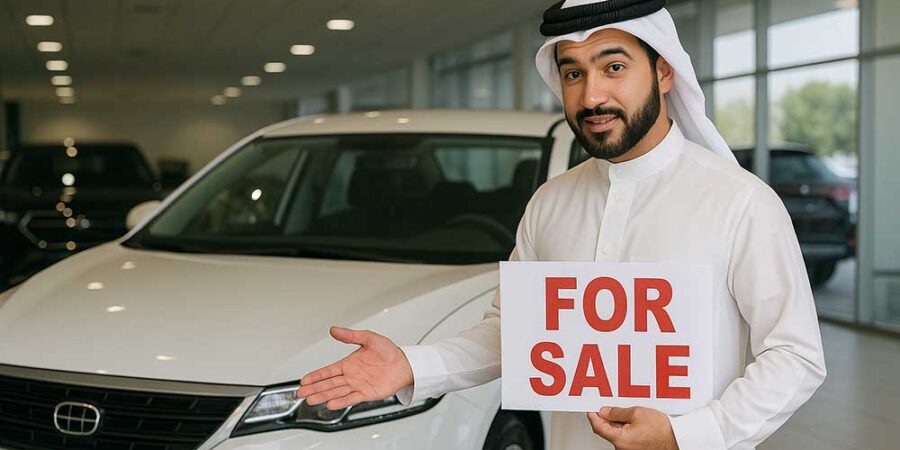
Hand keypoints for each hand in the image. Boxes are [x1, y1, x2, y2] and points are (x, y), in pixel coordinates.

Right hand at [296, 326, 413, 409]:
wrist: (405, 364)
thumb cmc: (389, 352)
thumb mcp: (369, 338)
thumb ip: (351, 335)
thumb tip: (334, 329)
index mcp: (349, 363)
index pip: (328, 370)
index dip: (315, 375)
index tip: (304, 380)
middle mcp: (351, 376)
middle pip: (328, 383)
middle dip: (314, 388)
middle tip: (301, 393)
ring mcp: (357, 385)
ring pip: (336, 392)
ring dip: (323, 396)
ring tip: (311, 400)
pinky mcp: (366, 394)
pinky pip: (351, 398)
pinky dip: (340, 401)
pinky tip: (331, 404)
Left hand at [586, 406, 678, 449]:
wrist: (677, 439)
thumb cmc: (662, 430)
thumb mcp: (636, 413)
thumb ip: (617, 412)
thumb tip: (604, 412)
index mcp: (620, 439)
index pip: (598, 427)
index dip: (593, 416)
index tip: (591, 408)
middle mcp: (622, 448)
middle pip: (606, 431)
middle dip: (605, 418)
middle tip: (606, 407)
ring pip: (615, 434)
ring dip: (616, 423)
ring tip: (623, 412)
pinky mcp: (634, 449)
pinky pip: (624, 437)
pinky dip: (624, 428)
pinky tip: (631, 420)